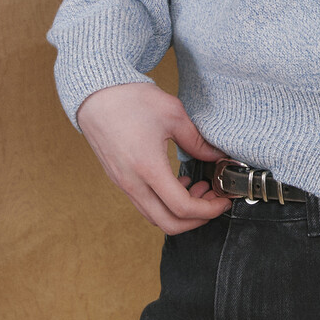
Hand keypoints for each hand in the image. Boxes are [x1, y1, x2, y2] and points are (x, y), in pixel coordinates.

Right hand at [76, 81, 230, 233]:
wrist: (96, 94)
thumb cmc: (130, 100)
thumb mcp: (173, 114)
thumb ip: (197, 140)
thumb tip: (216, 156)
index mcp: (148, 168)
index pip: (182, 207)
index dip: (208, 210)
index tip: (222, 201)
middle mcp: (133, 183)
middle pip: (168, 224)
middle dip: (197, 219)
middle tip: (214, 201)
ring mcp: (123, 184)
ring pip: (155, 216)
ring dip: (180, 212)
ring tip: (199, 189)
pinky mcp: (120, 179)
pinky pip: (145, 204)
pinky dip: (165, 203)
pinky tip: (179, 182)